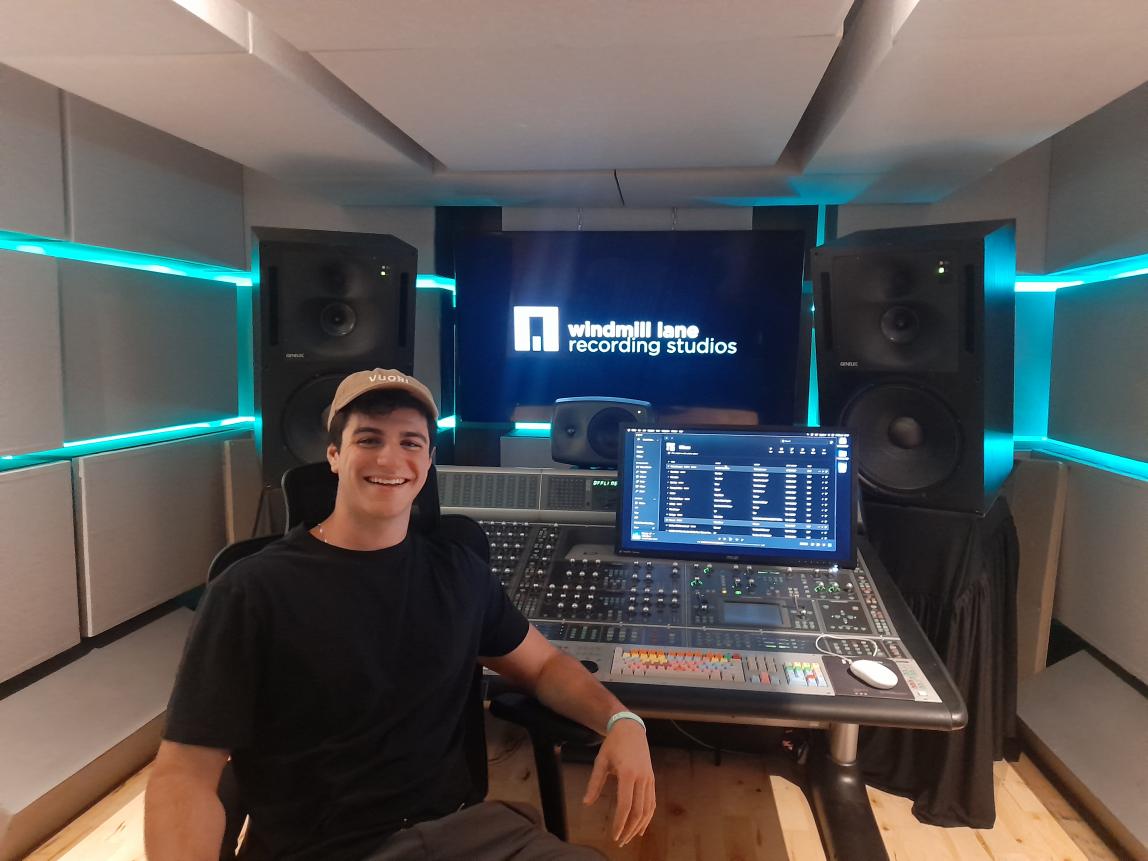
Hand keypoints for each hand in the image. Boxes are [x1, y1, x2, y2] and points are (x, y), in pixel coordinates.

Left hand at [582, 719, 655, 846]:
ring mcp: (649, 779)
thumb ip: (594, 783)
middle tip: (620, 841)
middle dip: (629, 829)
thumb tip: (586, 803)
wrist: (630, 729)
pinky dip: (648, 817)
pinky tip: (641, 827)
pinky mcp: (652, 779)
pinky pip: (652, 802)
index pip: (625, 805)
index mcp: (627, 773)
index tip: (614, 835)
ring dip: (639, 826)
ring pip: (647, 809)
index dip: (620, 822)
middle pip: (638, 811)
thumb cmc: (613, 745)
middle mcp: (641, 778)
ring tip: (629, 838)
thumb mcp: (600, 761)